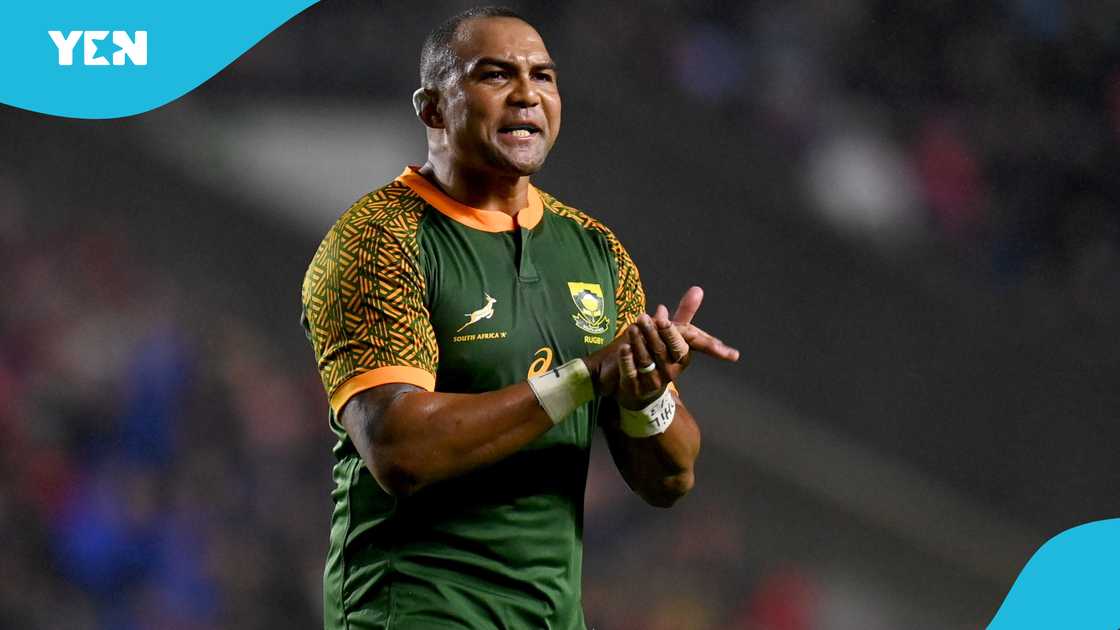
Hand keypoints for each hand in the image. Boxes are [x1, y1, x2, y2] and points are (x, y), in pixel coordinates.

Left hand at [616, 286, 738, 408]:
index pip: (682, 347)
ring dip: (638, 342)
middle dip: (653, 333)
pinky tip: (624, 347)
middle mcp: (669, 371)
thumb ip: (683, 313)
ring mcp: (652, 381)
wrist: (637, 387)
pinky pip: (631, 373)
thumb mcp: (670, 335)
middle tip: (643, 317)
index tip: (663, 321)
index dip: (672, 334)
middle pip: (663, 351)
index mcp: (681, 358)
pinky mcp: (634, 387)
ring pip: (646, 360)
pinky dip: (627, 360)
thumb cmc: (658, 356)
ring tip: (632, 326)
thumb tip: (697, 289)